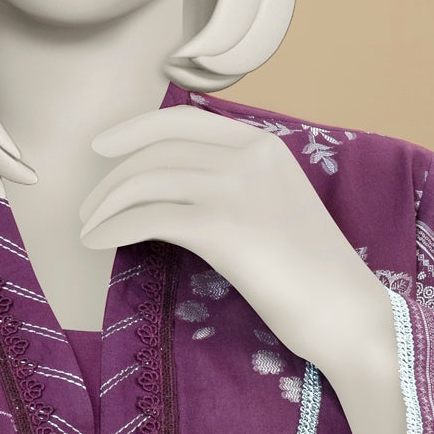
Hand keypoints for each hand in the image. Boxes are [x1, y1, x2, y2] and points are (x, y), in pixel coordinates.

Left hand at [80, 105, 408, 433]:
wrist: (347, 313)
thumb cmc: (313, 275)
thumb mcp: (277, 208)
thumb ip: (238, 186)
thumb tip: (178, 187)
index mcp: (263, 145)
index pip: (182, 120)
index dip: (133, 129)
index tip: (101, 148)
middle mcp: (248, 156)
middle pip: (155, 151)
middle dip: (109, 178)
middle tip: (86, 208)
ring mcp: (235, 188)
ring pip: (144, 181)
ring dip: (104, 206)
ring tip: (87, 231)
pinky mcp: (222, 227)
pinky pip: (147, 217)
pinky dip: (113, 229)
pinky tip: (98, 245)